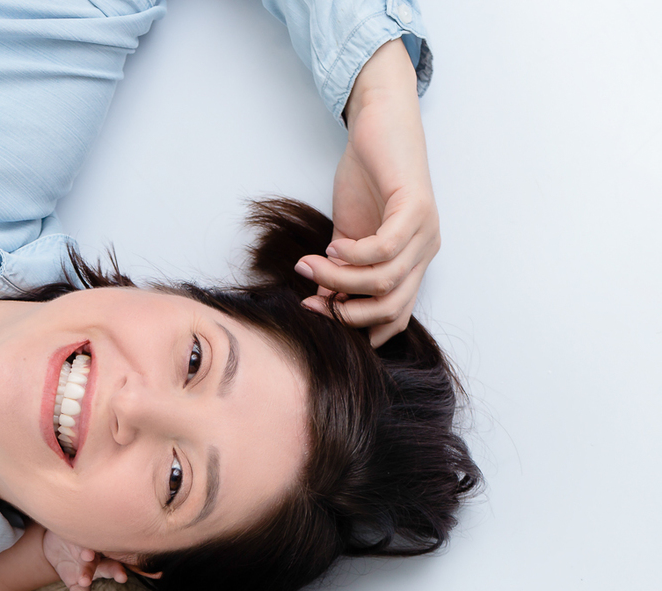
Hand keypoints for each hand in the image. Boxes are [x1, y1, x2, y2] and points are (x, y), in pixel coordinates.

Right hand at [41, 530, 127, 590]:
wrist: (55, 547)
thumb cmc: (71, 566)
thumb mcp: (76, 584)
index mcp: (103, 564)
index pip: (112, 569)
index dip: (118, 572)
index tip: (123, 578)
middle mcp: (99, 550)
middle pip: (105, 554)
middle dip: (109, 560)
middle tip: (115, 569)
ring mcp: (87, 538)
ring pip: (91, 544)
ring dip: (90, 550)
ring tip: (87, 555)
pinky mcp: (75, 528)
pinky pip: (76, 530)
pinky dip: (75, 533)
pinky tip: (74, 537)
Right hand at [295, 39, 439, 346]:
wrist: (380, 119)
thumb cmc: (366, 173)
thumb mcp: (346, 234)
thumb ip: (339, 272)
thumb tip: (321, 303)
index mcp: (411, 263)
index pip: (392, 318)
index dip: (354, 327)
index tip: (317, 313)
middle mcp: (424, 252)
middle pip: (390, 309)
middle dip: (346, 314)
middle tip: (310, 302)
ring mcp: (425, 232)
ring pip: (384, 282)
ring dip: (340, 281)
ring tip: (312, 266)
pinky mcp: (417, 209)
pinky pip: (385, 250)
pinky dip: (355, 255)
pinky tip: (332, 246)